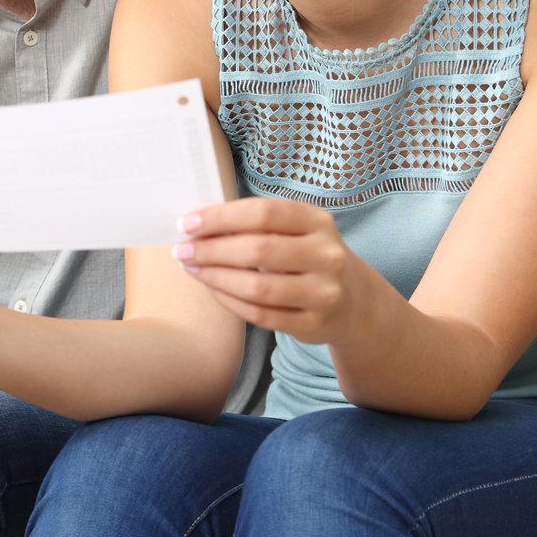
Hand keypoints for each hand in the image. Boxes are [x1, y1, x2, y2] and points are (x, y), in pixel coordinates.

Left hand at [173, 198, 375, 342]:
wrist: (354, 302)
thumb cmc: (309, 257)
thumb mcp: (297, 231)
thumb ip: (258, 225)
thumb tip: (199, 224)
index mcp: (318, 221)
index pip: (263, 213)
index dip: (221, 217)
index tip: (187, 223)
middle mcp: (326, 255)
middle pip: (258, 250)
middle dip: (211, 250)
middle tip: (182, 250)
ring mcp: (323, 293)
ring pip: (257, 288)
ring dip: (215, 277)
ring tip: (192, 269)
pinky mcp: (313, 324)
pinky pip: (261, 315)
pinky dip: (229, 301)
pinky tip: (213, 289)